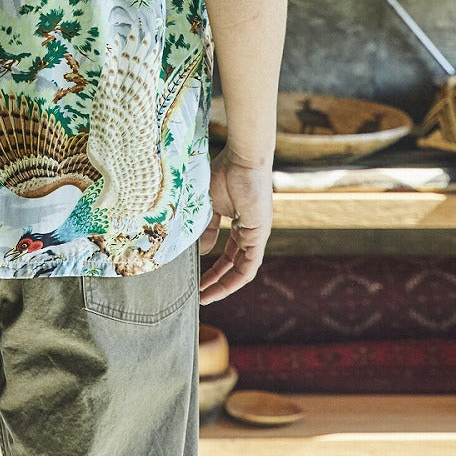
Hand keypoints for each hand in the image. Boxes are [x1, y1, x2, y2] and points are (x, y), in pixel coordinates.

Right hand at [198, 144, 272, 303]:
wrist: (242, 159)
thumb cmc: (225, 172)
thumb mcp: (209, 204)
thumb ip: (207, 228)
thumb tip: (203, 251)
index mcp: (239, 224)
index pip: (227, 254)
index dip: (212, 269)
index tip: (196, 280)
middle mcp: (250, 233)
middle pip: (233, 265)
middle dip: (215, 281)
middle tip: (198, 294)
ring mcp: (256, 235)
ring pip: (241, 269)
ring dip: (223, 285)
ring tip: (204, 296)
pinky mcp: (259, 236)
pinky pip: (248, 266)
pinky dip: (234, 279)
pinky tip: (217, 288)